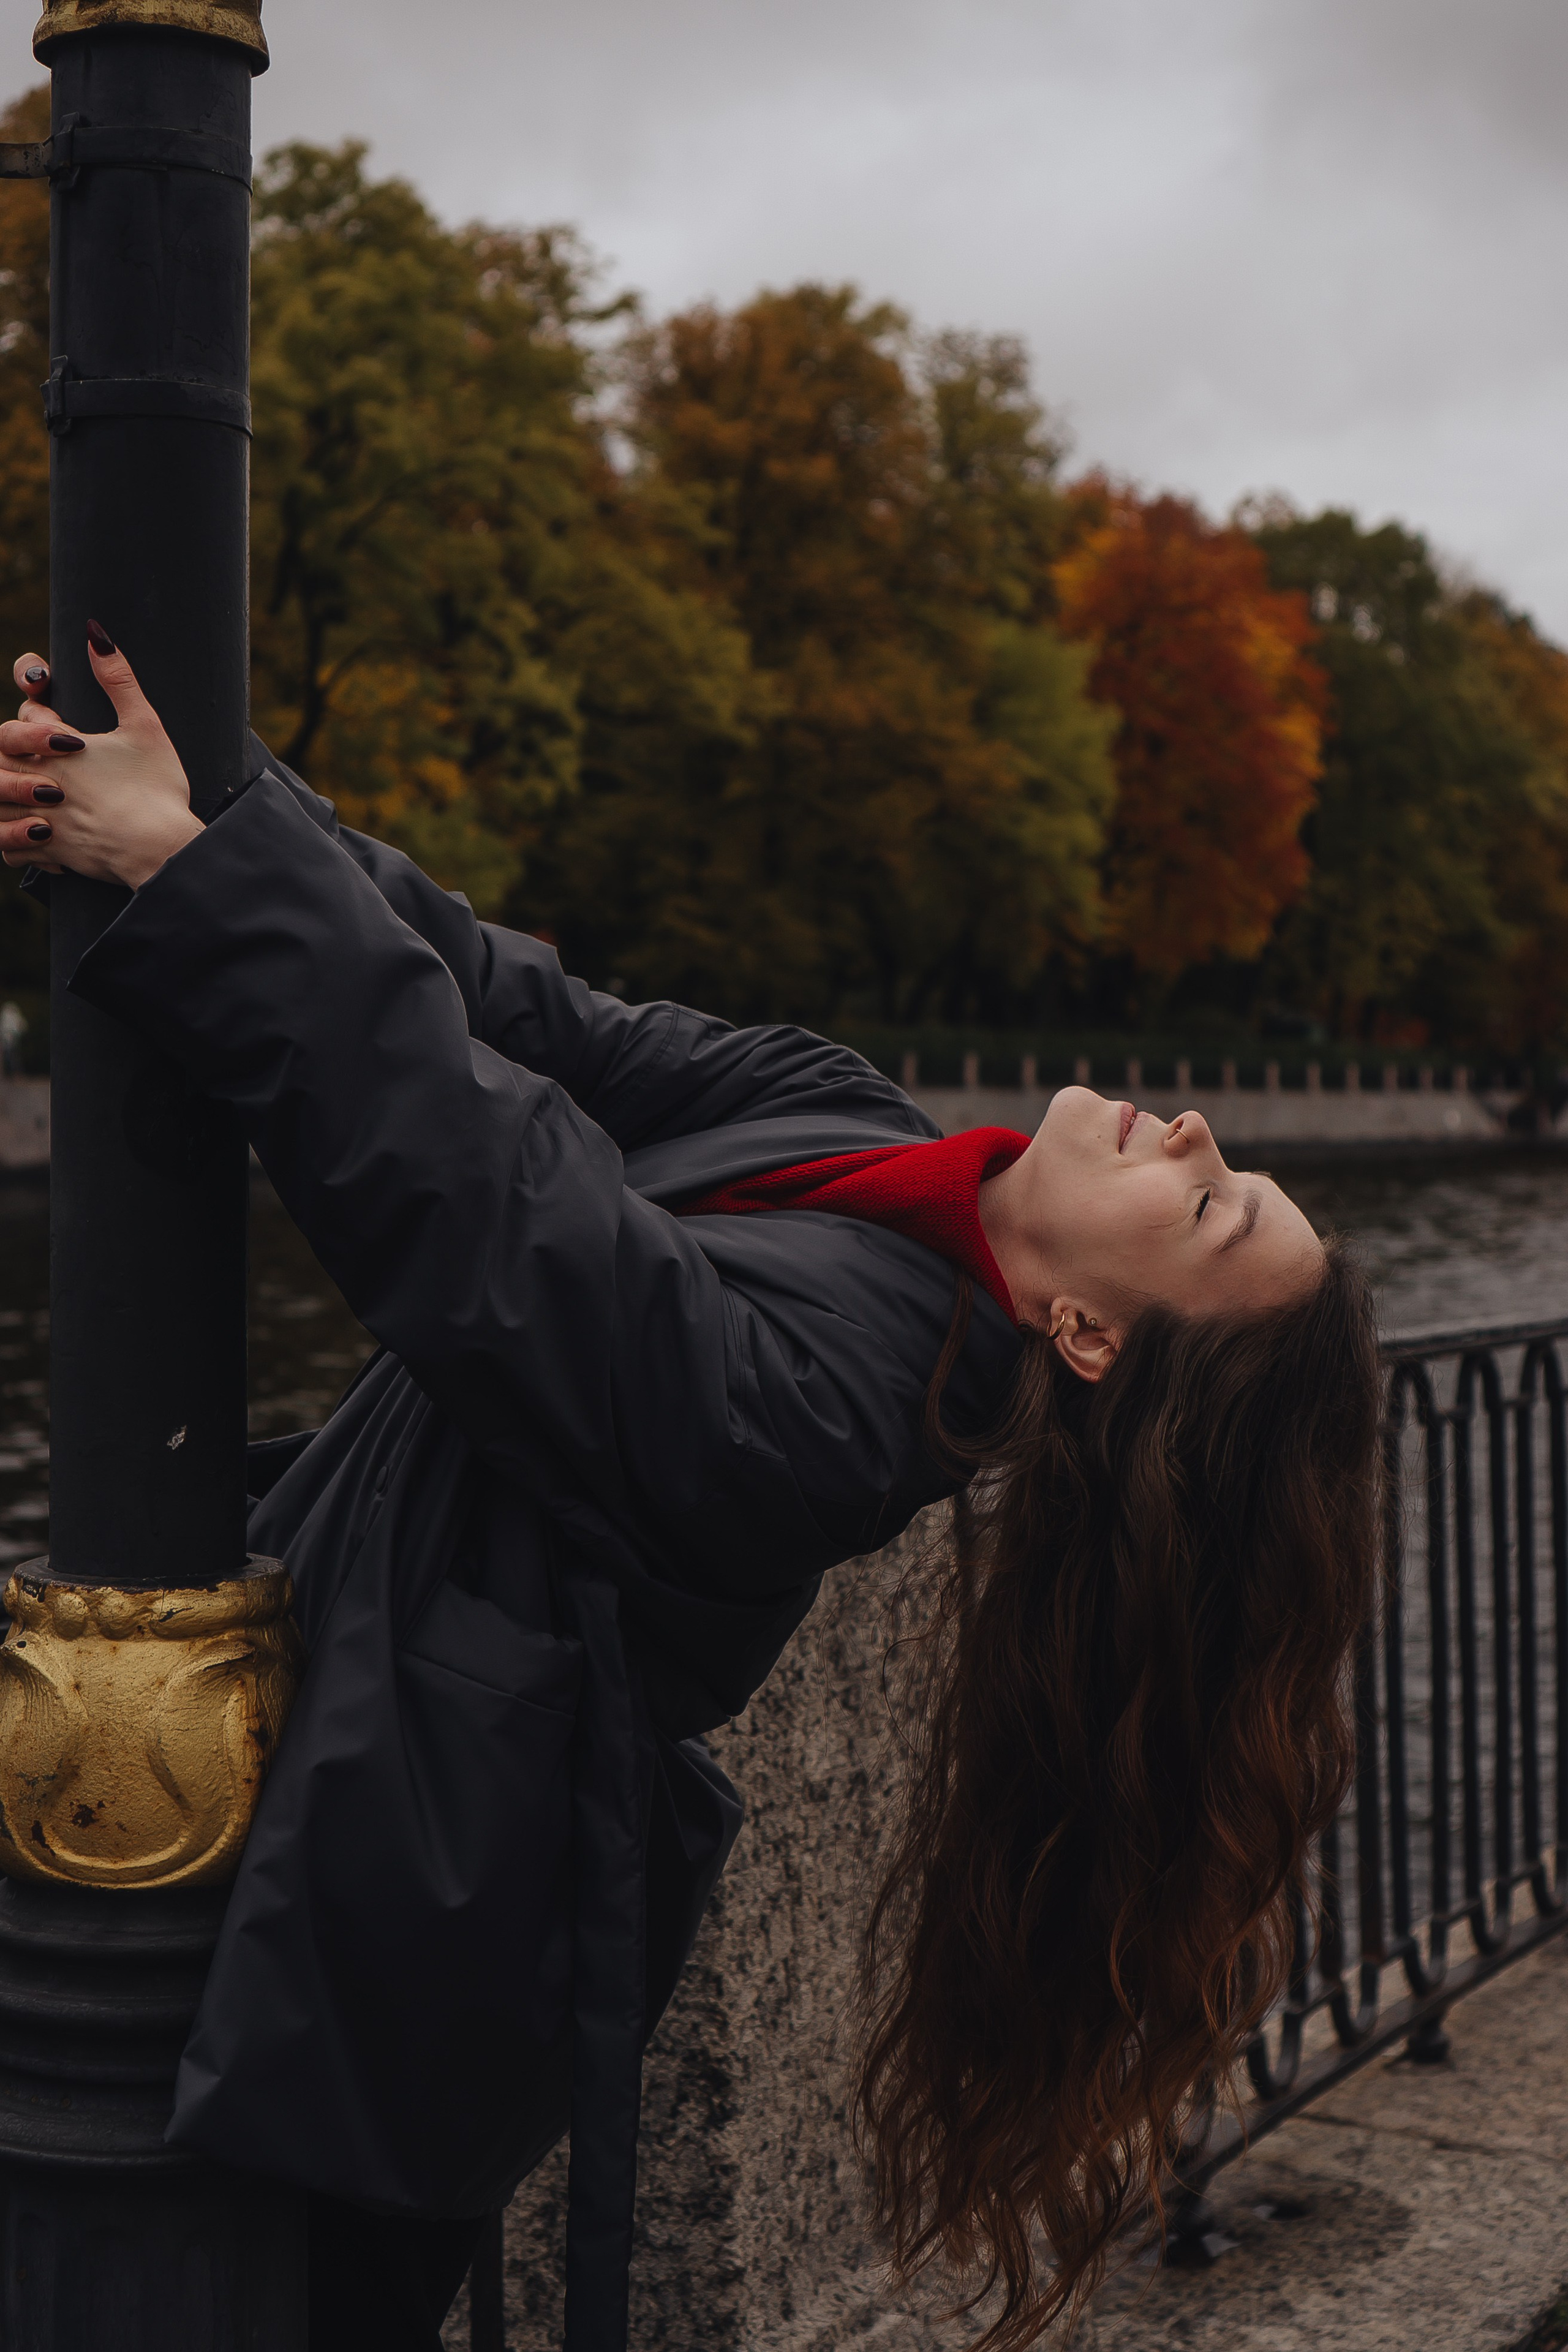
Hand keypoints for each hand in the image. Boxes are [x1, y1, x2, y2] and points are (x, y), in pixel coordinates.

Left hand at [0, 629, 203, 887]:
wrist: (161, 849)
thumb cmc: (156, 788)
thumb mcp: (145, 726)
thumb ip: (118, 680)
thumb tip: (95, 635)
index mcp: (59, 748)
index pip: (28, 717)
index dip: (40, 714)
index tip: (63, 725)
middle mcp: (41, 782)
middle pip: (0, 757)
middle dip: (15, 752)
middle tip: (43, 758)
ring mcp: (42, 819)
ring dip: (8, 796)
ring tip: (30, 794)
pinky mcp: (50, 851)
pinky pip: (11, 847)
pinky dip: (16, 840)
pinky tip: (37, 833)